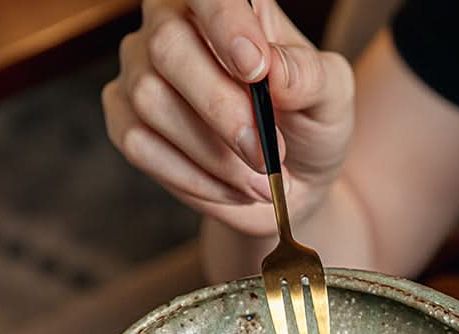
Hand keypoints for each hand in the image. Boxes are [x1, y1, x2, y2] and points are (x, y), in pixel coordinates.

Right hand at [102, 0, 354, 234]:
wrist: (290, 185)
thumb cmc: (308, 126)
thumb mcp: (330, 98)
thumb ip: (310, 76)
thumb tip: (273, 68)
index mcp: (225, 4)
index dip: (224, 21)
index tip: (255, 68)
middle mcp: (171, 25)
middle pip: (167, 46)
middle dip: (222, 109)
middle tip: (266, 154)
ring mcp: (141, 74)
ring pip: (152, 101)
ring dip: (214, 154)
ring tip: (260, 180)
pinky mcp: (128, 123)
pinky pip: (141, 145)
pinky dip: (195, 178)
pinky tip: (232, 188)